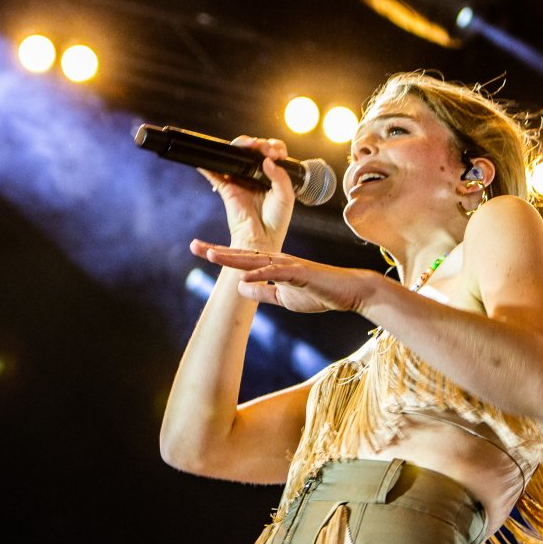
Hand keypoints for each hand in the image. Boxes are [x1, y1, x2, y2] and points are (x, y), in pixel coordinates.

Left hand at [190, 241, 377, 313]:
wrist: (348, 292)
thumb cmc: (319, 293)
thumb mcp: (283, 297)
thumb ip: (263, 292)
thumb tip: (240, 288)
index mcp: (272, 265)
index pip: (241, 260)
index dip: (220, 256)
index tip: (199, 250)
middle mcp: (277, 260)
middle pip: (242, 254)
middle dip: (217, 251)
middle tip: (193, 245)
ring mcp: (289, 264)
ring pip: (256, 259)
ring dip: (233, 258)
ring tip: (211, 256)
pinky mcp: (301, 272)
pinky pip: (277, 273)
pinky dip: (260, 275)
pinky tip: (243, 276)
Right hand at [199, 136, 295, 250]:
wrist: (262, 239)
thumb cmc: (276, 221)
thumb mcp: (286, 196)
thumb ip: (280, 177)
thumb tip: (267, 160)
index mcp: (271, 175)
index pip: (270, 153)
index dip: (273, 147)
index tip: (277, 153)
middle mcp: (255, 175)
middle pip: (251, 150)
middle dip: (258, 143)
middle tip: (264, 149)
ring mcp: (240, 180)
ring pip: (235, 156)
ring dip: (240, 145)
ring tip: (249, 145)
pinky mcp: (226, 188)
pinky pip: (214, 173)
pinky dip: (208, 164)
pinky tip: (207, 156)